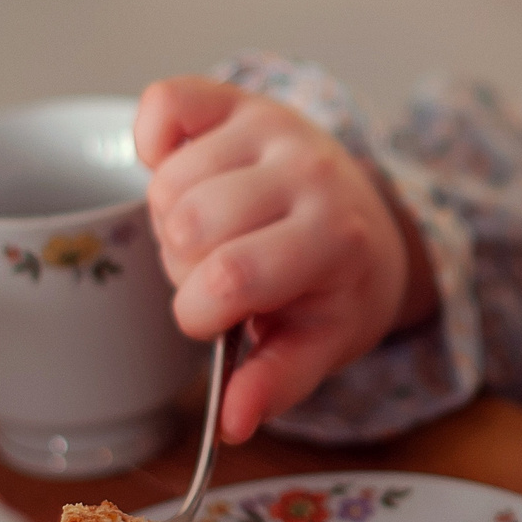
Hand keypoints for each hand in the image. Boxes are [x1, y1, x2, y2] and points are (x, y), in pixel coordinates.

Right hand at [136, 77, 436, 441]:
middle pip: (186, 226)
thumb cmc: (335, 288)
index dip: (200, 312)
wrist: (368, 221)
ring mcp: (271, 126)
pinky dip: (152, 140)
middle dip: (186, 266)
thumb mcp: (320, 344)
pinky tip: (186, 173)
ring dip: (172, 219)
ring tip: (213, 232)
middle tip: (220, 273)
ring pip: (166, 181)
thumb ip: (276, 383)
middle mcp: (307, 170)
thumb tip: (230, 424)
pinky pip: (162, 103)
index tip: (217, 319)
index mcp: (335, 237)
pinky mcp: (238, 98)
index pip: (229, 276)